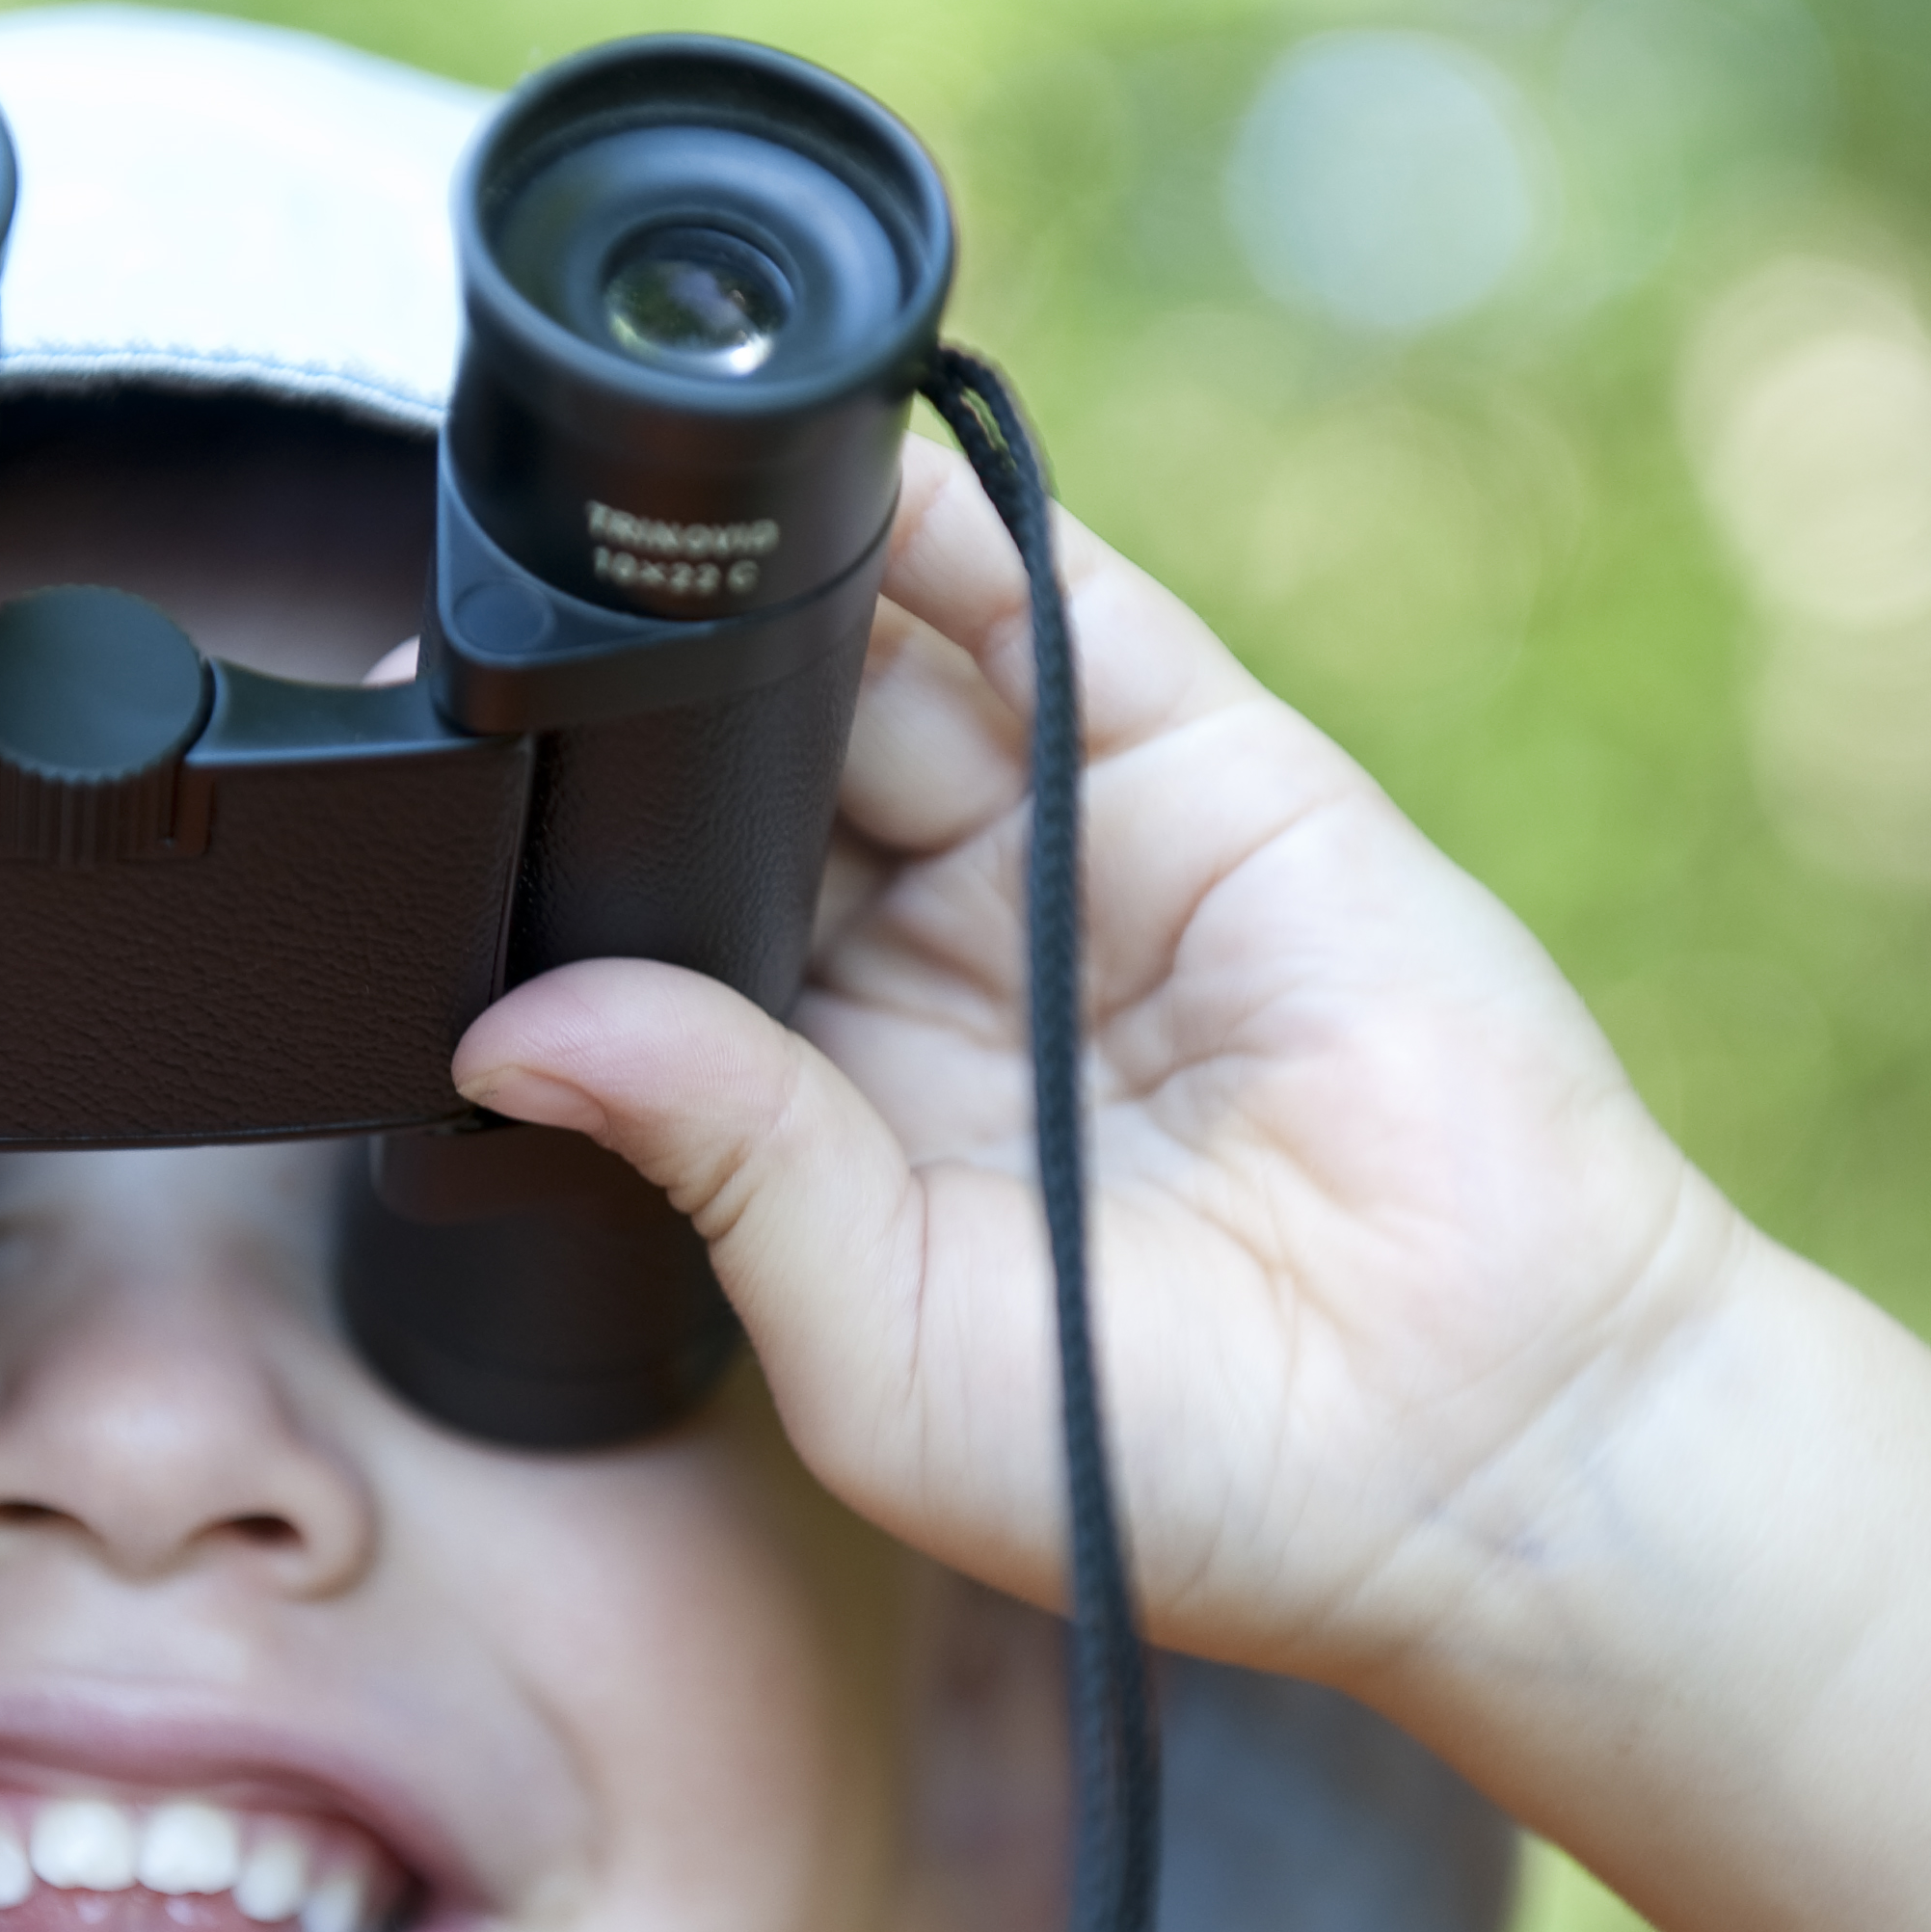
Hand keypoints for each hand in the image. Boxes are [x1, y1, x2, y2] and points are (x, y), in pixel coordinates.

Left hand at [453, 439, 1736, 1685]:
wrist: (1479, 1432)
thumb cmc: (1173, 1457)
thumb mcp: (882, 1341)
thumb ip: (722, 1160)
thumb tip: (516, 1031)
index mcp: (838, 1106)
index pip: (671, 926)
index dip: (573, 853)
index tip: (451, 780)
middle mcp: (944, 959)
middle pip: (759, 775)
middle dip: (657, 710)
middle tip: (534, 641)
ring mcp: (1075, 850)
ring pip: (885, 671)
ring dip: (774, 602)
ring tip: (655, 536)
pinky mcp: (1210, 769)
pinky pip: (1059, 615)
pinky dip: (955, 531)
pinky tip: (842, 474)